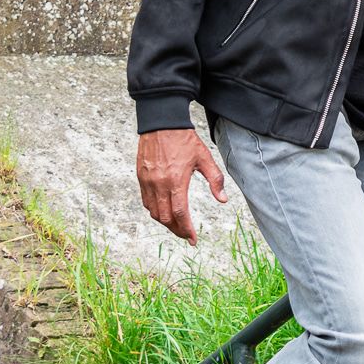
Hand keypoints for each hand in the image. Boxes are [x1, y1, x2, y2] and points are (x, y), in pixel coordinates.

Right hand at [136, 128, 227, 243]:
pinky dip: (154, 211)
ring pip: (153, 212)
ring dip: (165, 222)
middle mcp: (159, 184)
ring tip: (177, 225)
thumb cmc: (185, 140)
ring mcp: (148, 181)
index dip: (187, 229)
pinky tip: (164, 211)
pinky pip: (146, 201)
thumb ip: (215, 180)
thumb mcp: (205, 158)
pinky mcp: (141, 177)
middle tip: (187, 235)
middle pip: (165, 217)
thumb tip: (223, 200)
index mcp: (176, 181)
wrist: (162, 123)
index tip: (193, 240)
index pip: (180, 213)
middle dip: (177, 230)